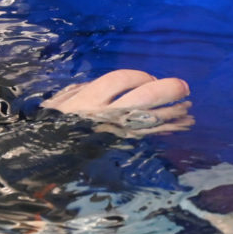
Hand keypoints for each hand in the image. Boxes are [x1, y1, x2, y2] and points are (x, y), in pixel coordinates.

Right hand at [42, 69, 191, 132]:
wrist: (43, 157)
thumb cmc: (54, 123)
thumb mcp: (63, 101)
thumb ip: (88, 89)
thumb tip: (118, 84)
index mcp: (88, 99)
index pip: (121, 80)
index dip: (140, 76)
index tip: (151, 78)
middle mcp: (104, 114)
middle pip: (143, 98)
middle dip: (167, 91)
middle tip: (185, 88)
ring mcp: (114, 132)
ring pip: (151, 120)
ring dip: (173, 114)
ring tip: (189, 110)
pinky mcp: (119, 146)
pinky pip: (148, 137)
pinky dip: (165, 131)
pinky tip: (179, 127)